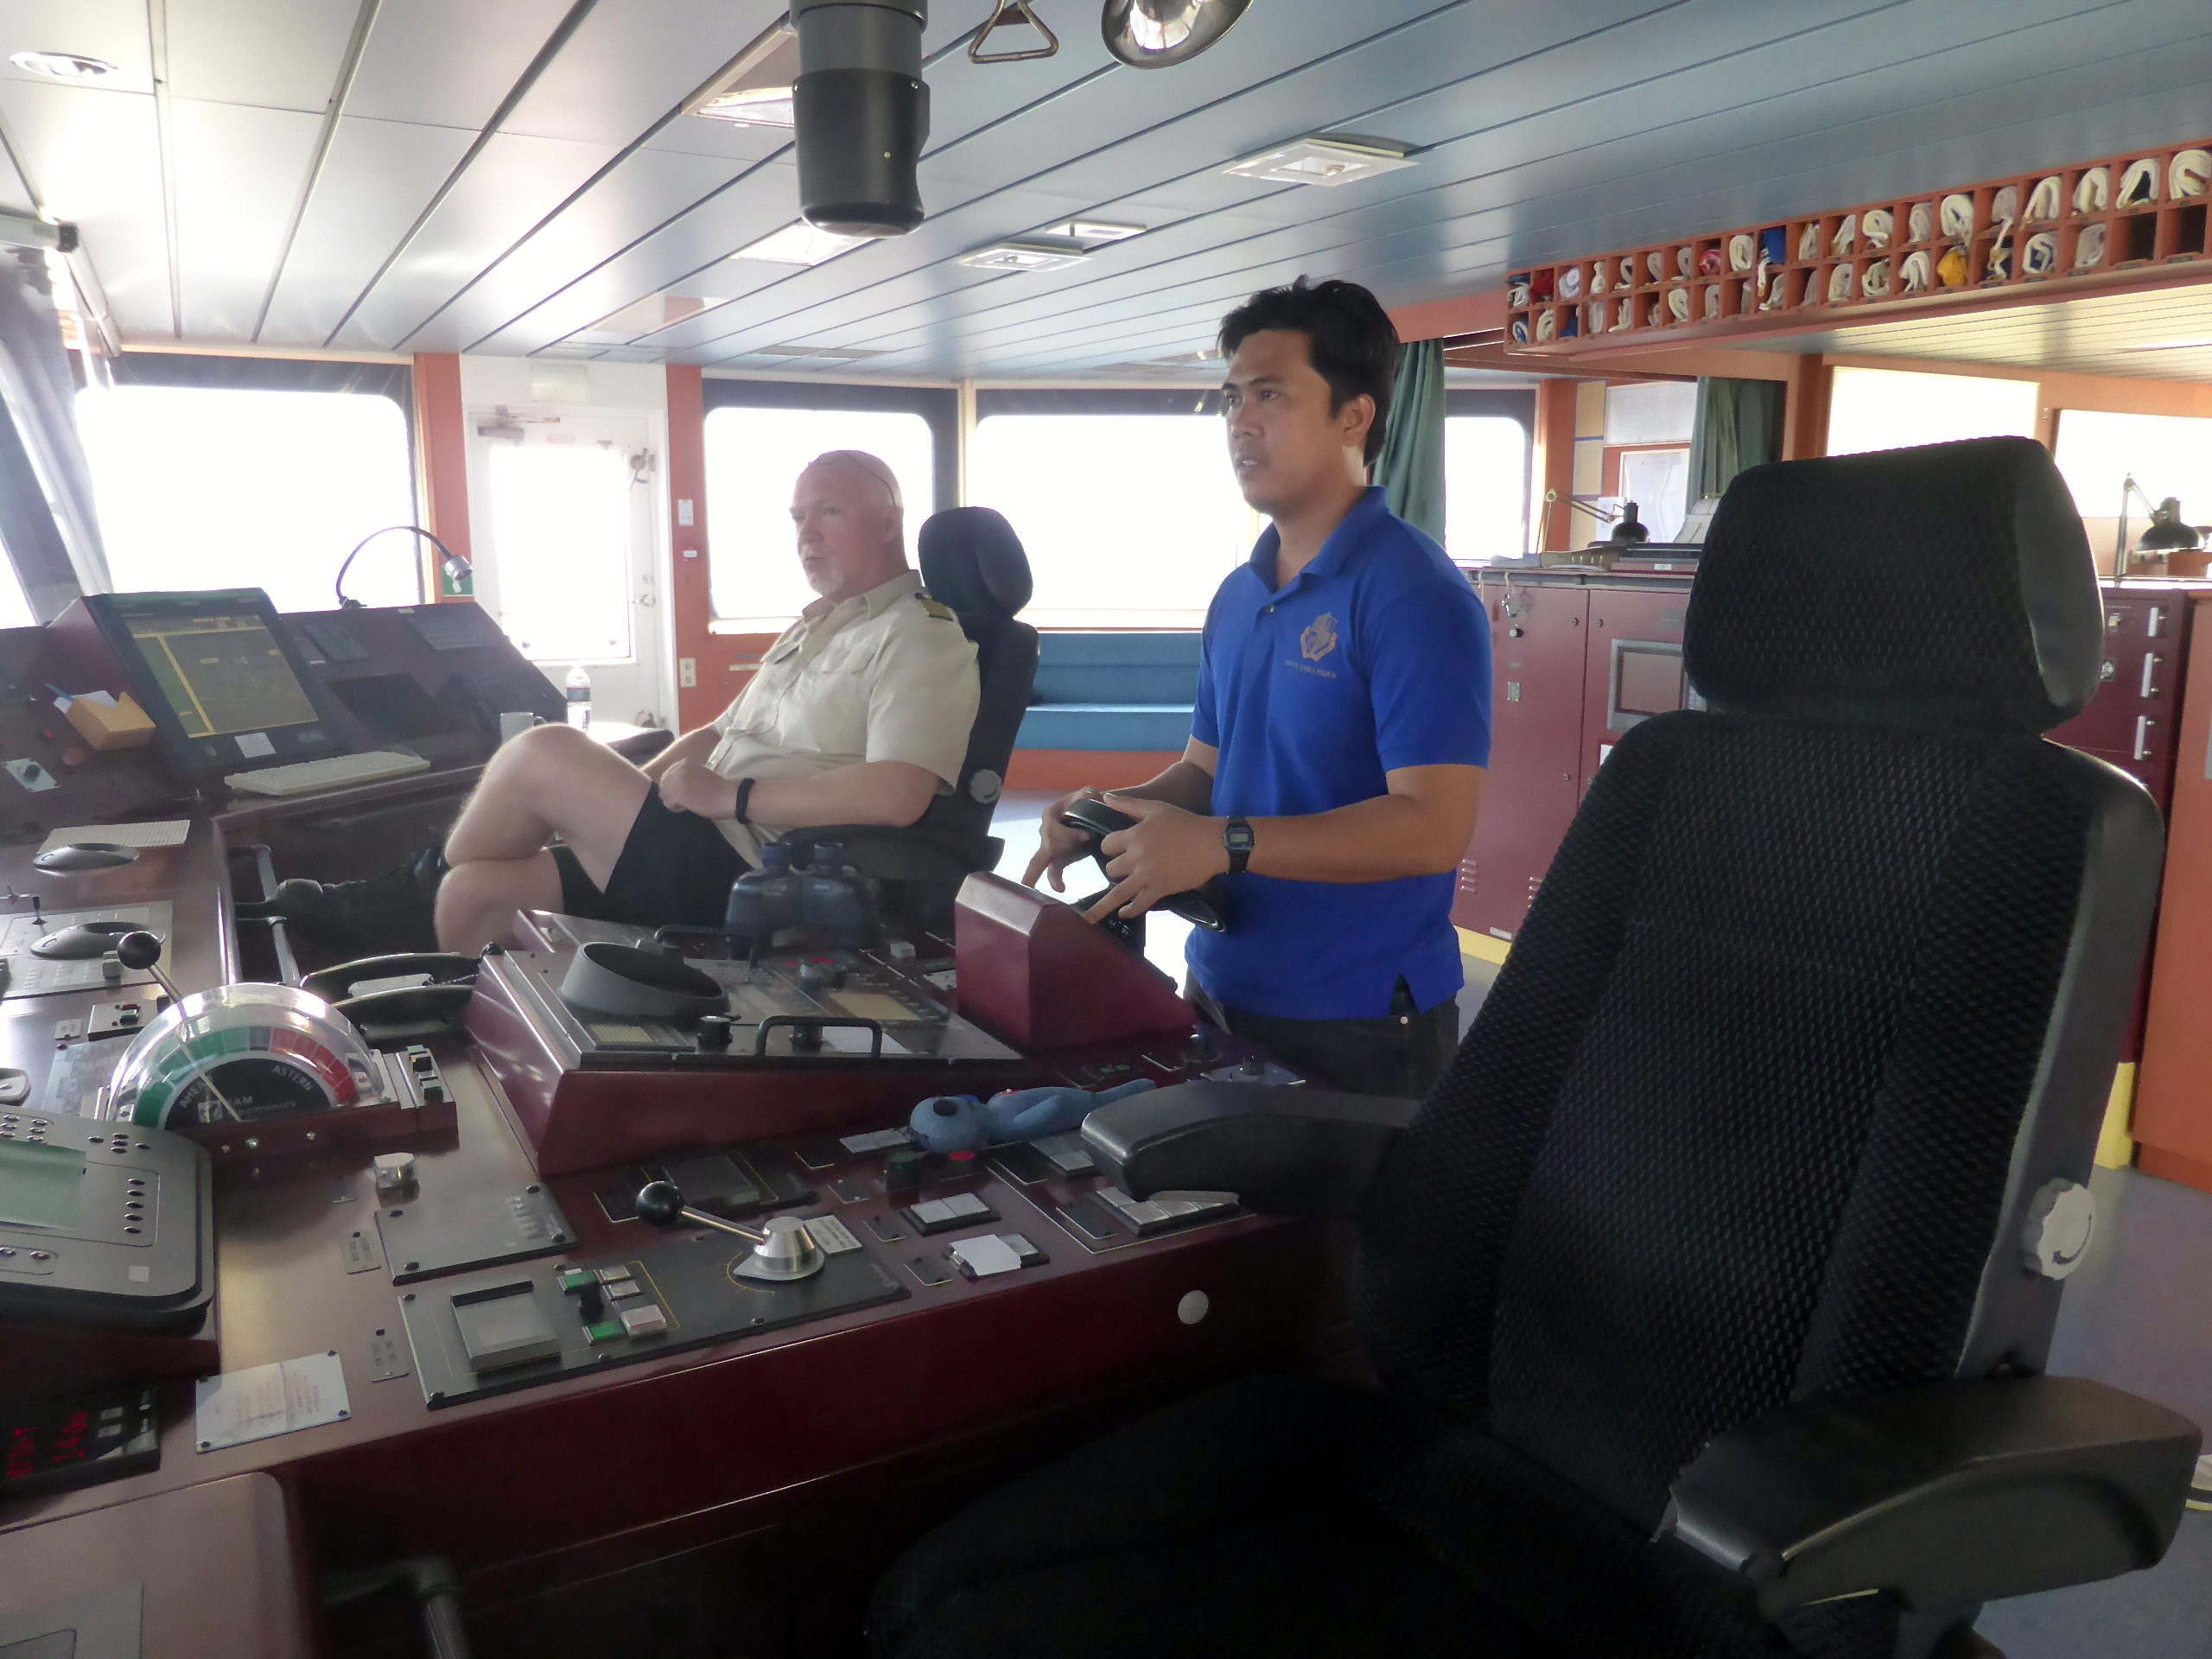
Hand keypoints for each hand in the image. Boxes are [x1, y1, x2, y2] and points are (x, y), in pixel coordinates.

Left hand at [656, 758, 738, 818]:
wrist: (729, 795)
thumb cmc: (718, 787)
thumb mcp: (699, 774)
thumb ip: (685, 775)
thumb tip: (673, 786)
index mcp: (683, 762)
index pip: (667, 776)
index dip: (675, 786)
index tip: (688, 791)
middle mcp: (677, 769)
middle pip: (663, 785)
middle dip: (672, 794)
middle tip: (687, 799)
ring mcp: (676, 781)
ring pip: (663, 795)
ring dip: (674, 801)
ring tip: (688, 803)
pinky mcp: (677, 794)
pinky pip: (667, 803)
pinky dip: (676, 808)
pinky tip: (688, 807)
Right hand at [1022, 788, 1106, 892]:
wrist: (1094, 815)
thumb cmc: (1087, 803)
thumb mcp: (1087, 794)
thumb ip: (1087, 794)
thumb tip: (1087, 797)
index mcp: (1050, 815)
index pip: (1052, 827)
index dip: (1069, 833)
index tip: (1086, 835)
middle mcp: (1046, 831)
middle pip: (1048, 844)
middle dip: (1060, 847)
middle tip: (1083, 842)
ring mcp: (1051, 847)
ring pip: (1043, 860)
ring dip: (1042, 872)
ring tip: (1048, 886)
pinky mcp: (1060, 858)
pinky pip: (1052, 871)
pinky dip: (1055, 880)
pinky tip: (1061, 888)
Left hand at [1082, 794, 1227, 923]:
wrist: (1212, 843)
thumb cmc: (1185, 823)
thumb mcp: (1155, 808)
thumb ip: (1128, 804)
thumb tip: (1105, 797)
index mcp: (1134, 836)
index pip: (1107, 846)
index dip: (1109, 847)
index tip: (1115, 849)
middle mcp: (1136, 858)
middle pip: (1111, 869)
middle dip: (1115, 869)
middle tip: (1124, 869)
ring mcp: (1147, 876)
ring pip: (1118, 892)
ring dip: (1103, 905)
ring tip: (1089, 918)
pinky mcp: (1160, 889)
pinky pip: (1139, 904)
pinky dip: (1130, 911)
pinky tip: (1124, 914)